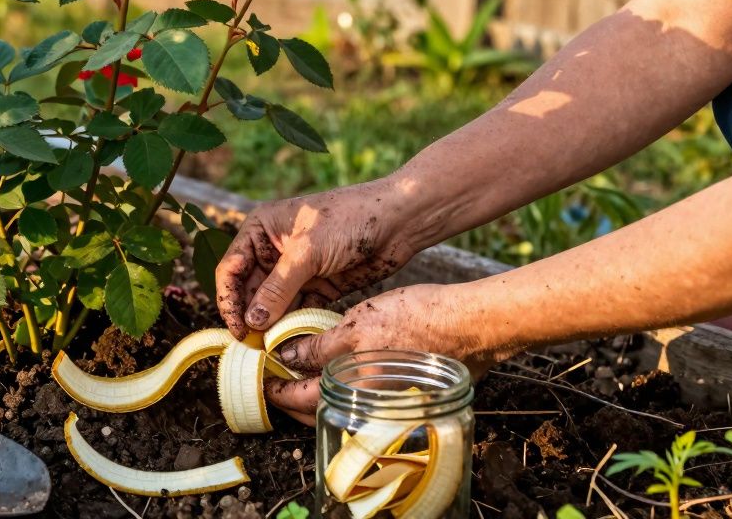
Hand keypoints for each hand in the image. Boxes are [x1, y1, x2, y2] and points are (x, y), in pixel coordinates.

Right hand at [214, 178, 419, 339]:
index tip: (237, 329)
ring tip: (270, 350)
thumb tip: (251, 322)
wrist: (400, 221)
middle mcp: (273, 250)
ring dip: (271, 326)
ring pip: (272, 305)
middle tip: (252, 347)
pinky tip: (293, 343)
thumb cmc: (350, 219)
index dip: (229, 300)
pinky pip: (297, 311)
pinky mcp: (318, 286)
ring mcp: (296, 270)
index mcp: (260, 230)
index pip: (231, 269)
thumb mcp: (308, 251)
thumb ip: (277, 288)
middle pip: (249, 290)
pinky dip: (294, 326)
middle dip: (249, 317)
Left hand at [264, 284, 504, 424]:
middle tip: (274, 377)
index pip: (298, 400)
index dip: (274, 388)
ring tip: (298, 372)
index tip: (260, 378)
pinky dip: (343, 388)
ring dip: (315, 392)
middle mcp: (367, 410)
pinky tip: (336, 369)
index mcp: (352, 393)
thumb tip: (286, 358)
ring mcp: (386, 408)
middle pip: (316, 411)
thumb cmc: (416, 320)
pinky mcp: (401, 399)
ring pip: (340, 406)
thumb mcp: (357, 325)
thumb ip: (317, 347)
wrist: (470, 325)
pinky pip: (361, 399)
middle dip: (291, 396)